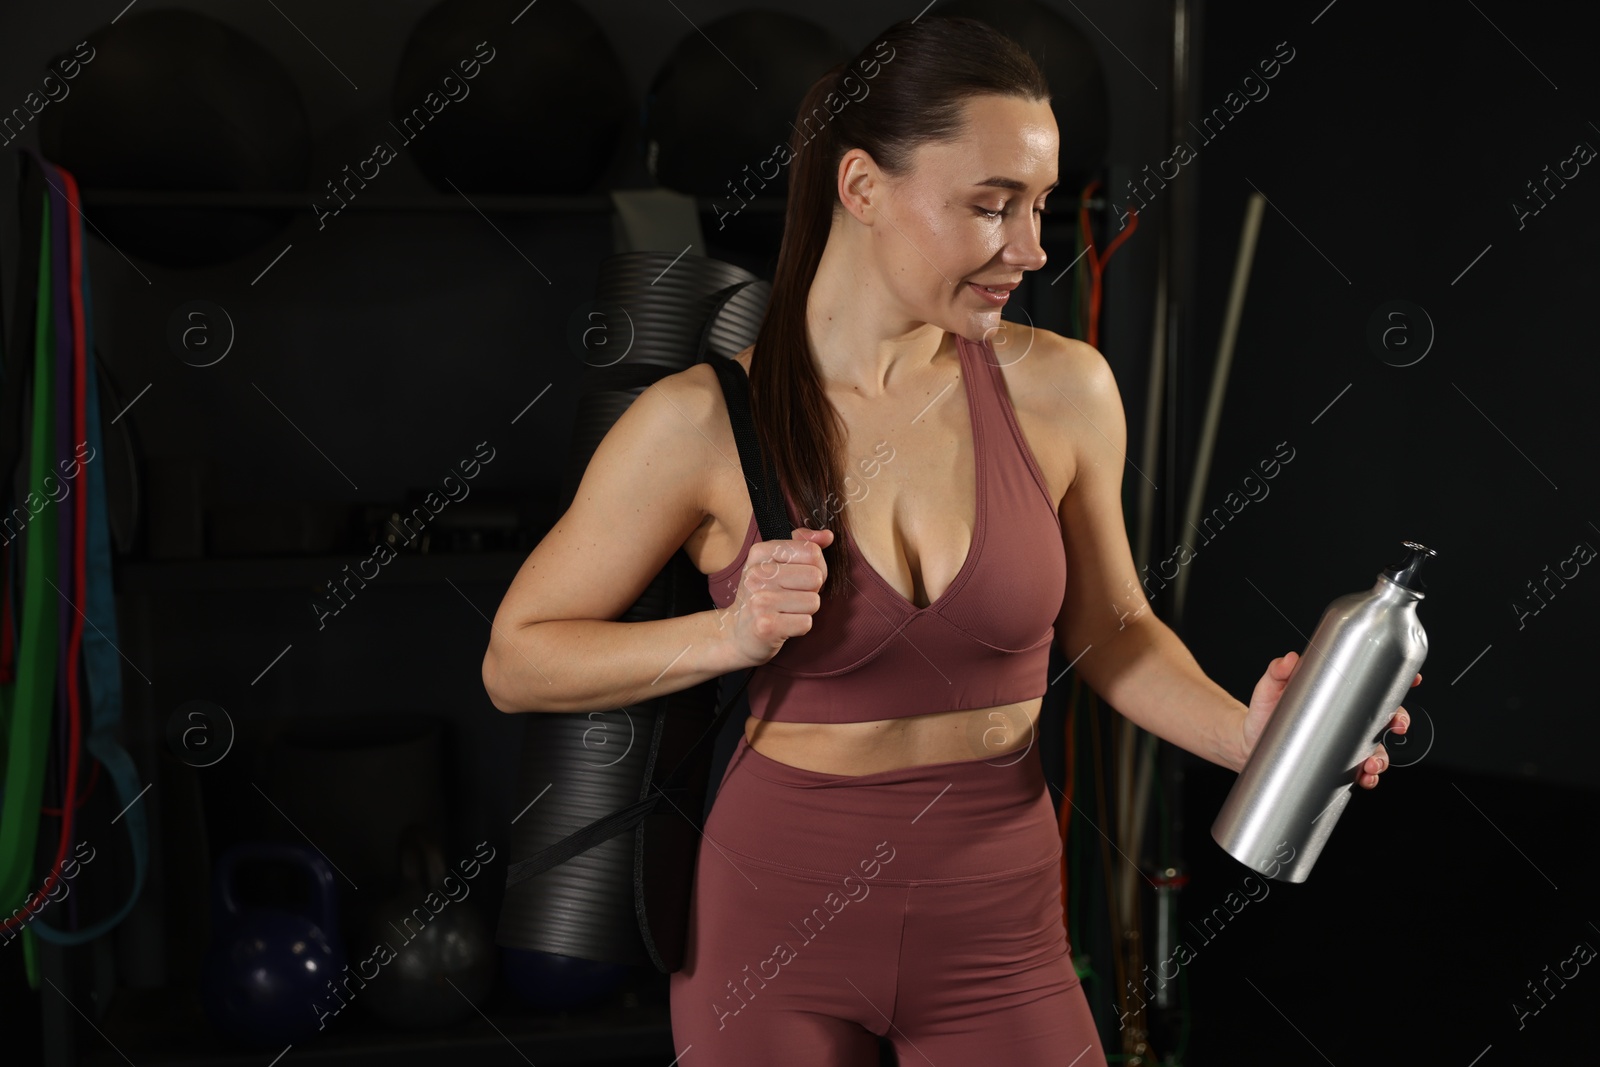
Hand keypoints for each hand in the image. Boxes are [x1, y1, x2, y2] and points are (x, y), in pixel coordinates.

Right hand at [722, 526, 833, 668]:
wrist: (736, 634)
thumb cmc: (762, 596)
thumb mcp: (775, 563)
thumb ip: (802, 545)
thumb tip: (828, 536)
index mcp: (760, 553)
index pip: (812, 551)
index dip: (816, 567)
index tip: (799, 577)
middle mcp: (756, 574)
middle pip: (816, 576)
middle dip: (811, 590)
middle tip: (791, 597)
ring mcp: (759, 600)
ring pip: (814, 601)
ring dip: (805, 610)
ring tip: (785, 611)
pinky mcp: (765, 626)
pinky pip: (806, 623)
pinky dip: (799, 627)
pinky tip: (782, 626)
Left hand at [1238, 651, 1419, 787]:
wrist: (1249, 744)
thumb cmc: (1264, 712)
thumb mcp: (1269, 689)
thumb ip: (1277, 672)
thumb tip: (1289, 659)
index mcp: (1336, 696)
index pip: (1371, 686)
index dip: (1397, 682)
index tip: (1412, 679)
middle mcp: (1346, 720)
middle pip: (1384, 718)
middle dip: (1399, 721)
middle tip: (1396, 725)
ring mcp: (1343, 744)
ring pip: (1377, 750)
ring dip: (1382, 758)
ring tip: (1371, 763)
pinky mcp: (1336, 765)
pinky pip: (1361, 773)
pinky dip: (1369, 778)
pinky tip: (1364, 778)